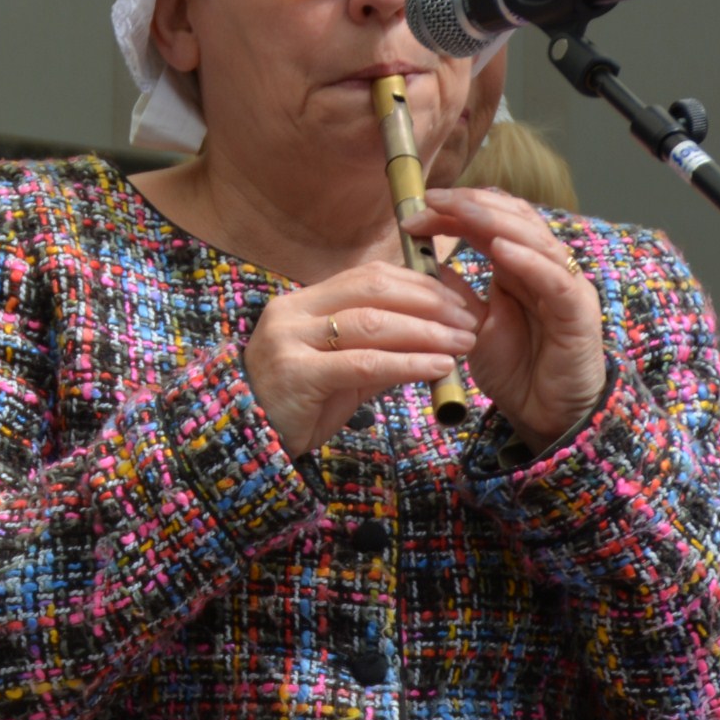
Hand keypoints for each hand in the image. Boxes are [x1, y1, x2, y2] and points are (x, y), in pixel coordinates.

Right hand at [240, 261, 482, 455]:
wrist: (250, 444)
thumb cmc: (298, 406)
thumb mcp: (342, 370)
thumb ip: (380, 349)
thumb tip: (435, 335)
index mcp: (304, 302)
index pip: (369, 275)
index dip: (419, 283)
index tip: (458, 300)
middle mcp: (293, 313)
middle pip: (373, 289)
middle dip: (429, 301)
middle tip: (469, 319)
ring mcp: (290, 341)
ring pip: (370, 322)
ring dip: (425, 330)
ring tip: (461, 342)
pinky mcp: (295, 374)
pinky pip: (362, 363)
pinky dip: (406, 362)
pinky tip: (437, 367)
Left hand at [405, 187, 606, 447]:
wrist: (546, 414)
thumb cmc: (515, 369)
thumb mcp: (471, 326)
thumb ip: (455, 294)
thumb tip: (422, 262)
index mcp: (519, 266)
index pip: (491, 221)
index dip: (456, 211)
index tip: (416, 211)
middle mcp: (545, 267)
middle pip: (514, 218)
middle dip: (471, 206)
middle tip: (433, 201)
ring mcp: (565, 286)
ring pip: (535, 240)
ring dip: (496, 222)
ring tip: (462, 211)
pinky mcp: (578, 312)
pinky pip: (556, 281)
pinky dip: (530, 262)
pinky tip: (502, 250)